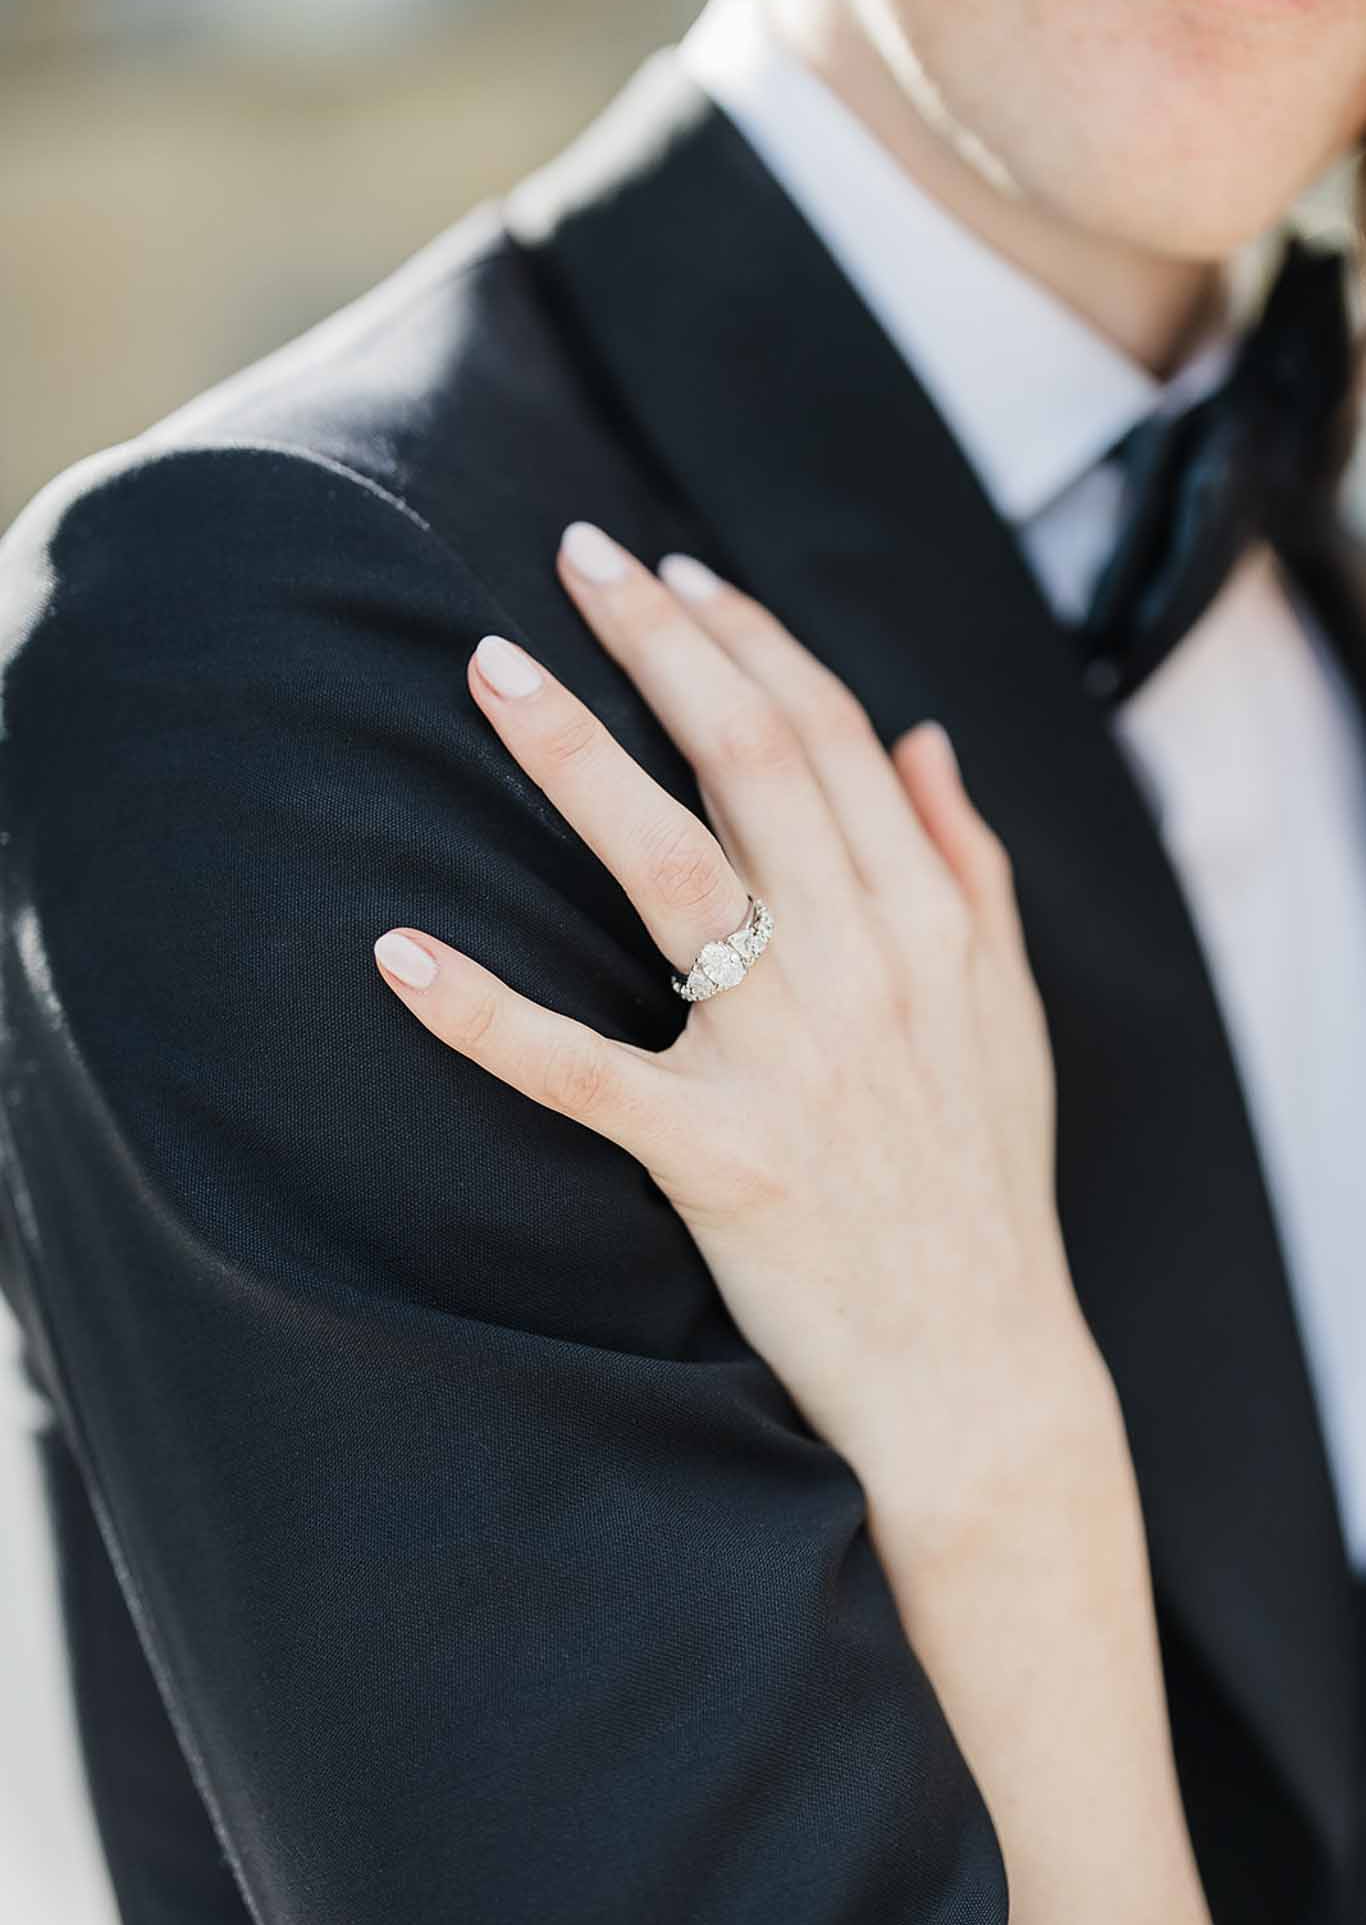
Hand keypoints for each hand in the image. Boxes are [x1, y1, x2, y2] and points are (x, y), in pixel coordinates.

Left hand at [372, 521, 1106, 1502]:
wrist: (979, 1371)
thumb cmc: (985, 1186)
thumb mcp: (1012, 1012)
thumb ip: (972, 866)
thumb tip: (926, 737)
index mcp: (927, 920)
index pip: (830, 734)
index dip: (747, 636)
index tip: (673, 571)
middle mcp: (862, 964)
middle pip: (747, 762)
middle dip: (657, 643)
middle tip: (570, 553)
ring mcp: (786, 1058)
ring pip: (667, 871)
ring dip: (574, 757)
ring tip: (491, 668)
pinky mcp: (713, 1157)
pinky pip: (579, 1070)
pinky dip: (483, 1013)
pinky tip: (398, 950)